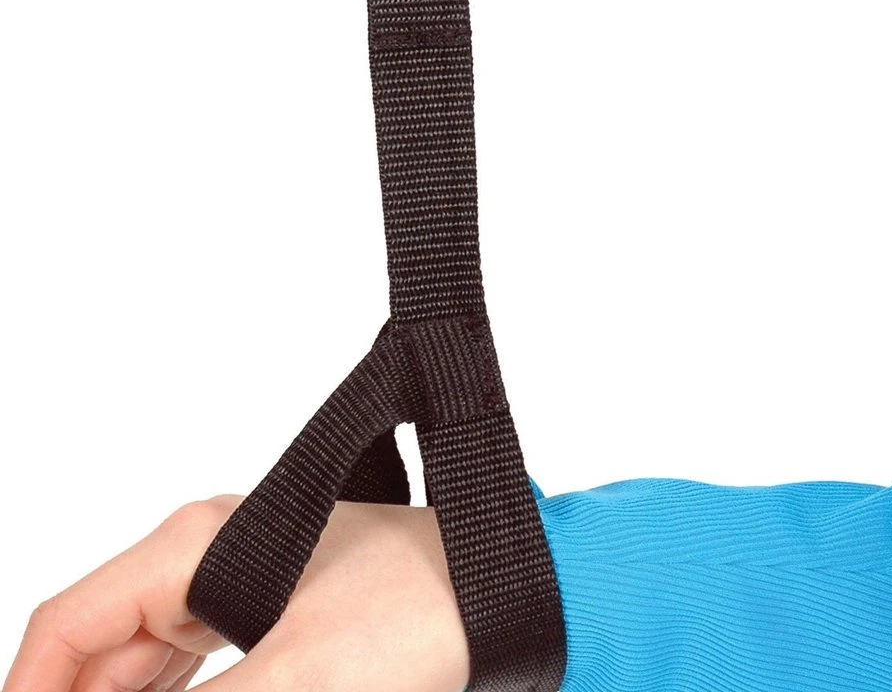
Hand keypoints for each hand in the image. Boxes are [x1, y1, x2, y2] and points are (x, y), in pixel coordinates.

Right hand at [2, 495, 469, 691]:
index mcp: (194, 551)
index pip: (68, 624)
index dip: (31, 689)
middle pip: (101, 650)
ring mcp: (239, 586)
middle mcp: (206, 560)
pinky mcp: (273, 617)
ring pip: (145, 666)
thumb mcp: (290, 684)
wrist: (505, 589)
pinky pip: (194, 670)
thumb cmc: (413, 615)